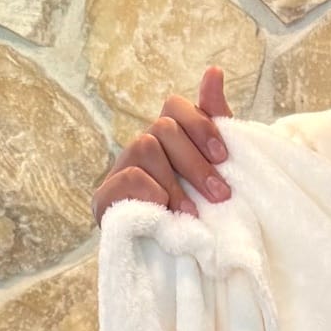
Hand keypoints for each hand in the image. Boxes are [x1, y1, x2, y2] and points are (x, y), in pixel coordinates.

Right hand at [91, 66, 232, 226]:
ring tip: (193, 212)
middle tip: (221, 195)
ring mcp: (120, 170)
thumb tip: (213, 71)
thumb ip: (215, 121)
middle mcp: (141, 146)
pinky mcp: (104, 199)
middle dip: (196, 163)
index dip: (201, 125)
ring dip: (174, 182)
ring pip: (145, 147)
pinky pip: (124, 178)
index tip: (225, 157)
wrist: (182, 259)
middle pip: (164, 127)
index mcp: (168, 137)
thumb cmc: (203, 208)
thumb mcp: (216, 168)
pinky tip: (163, 211)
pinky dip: (148, 191)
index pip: (176, 106)